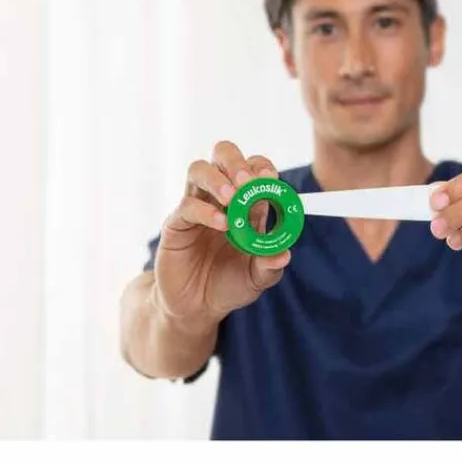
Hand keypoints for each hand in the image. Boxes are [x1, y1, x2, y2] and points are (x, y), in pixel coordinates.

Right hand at [152, 142, 289, 327]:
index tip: (271, 178)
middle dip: (237, 162)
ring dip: (218, 178)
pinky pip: (187, 206)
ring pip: (199, 170)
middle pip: (223, 156)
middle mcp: (220, 198)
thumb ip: (270, 266)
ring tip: (232, 198)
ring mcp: (197, 207)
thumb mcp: (256, 279)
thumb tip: (284, 254)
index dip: (262, 168)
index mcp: (246, 203)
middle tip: (247, 181)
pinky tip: (222, 224)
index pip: (254, 169)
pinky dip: (206, 211)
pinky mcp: (176, 224)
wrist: (197, 307)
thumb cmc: (229, 285)